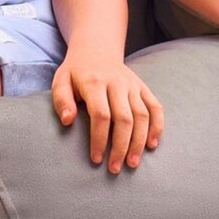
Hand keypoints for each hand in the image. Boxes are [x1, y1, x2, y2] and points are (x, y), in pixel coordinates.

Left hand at [51, 53, 164, 174]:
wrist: (96, 49)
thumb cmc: (76, 72)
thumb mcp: (60, 81)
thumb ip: (61, 100)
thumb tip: (67, 121)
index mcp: (95, 83)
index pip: (101, 115)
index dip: (99, 139)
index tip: (96, 159)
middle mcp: (117, 83)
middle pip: (124, 119)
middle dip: (120, 146)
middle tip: (115, 169)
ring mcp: (133, 85)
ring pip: (142, 116)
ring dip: (139, 142)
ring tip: (132, 163)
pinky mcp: (143, 88)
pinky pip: (155, 107)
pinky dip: (157, 127)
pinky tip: (152, 145)